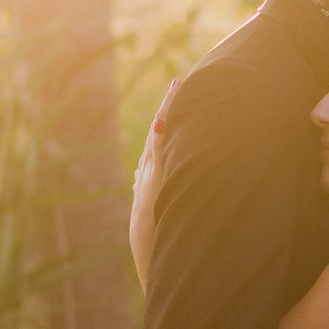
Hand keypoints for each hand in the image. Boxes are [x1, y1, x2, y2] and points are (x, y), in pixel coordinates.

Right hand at [128, 81, 177, 286]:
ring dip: (166, 113)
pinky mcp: (152, 182)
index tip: (180, 94)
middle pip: (159, 129)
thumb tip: (180, 185)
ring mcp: (149, 173)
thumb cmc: (162, 229)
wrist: (148, 247)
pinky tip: (163, 120)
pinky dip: (159, 136)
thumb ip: (172, 191)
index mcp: (154, 171)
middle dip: (169, 106)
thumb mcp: (169, 205)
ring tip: (175, 89)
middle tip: (179, 81)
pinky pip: (158, 154)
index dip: (170, 116)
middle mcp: (149, 168)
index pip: (162, 136)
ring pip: (158, 136)